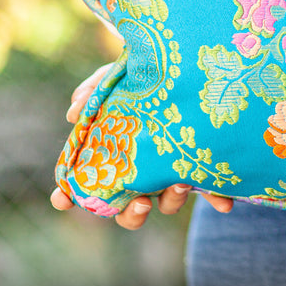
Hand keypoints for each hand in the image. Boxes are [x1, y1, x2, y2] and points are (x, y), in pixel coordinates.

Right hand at [56, 62, 233, 225]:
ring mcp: (172, 174)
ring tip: (178, 183)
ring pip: (167, 203)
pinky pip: (212, 191)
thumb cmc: (145, 79)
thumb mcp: (118, 78)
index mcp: (117, 155)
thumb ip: (95, 90)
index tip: (61, 200)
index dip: (70, 195)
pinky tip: (224, 205)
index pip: (88, 181)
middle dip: (131, 213)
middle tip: (138, 203)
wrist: (190, 72)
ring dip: (171, 201)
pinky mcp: (204, 168)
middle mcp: (143, 172)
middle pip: (129, 209)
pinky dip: (218, 198)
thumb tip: (74, 112)